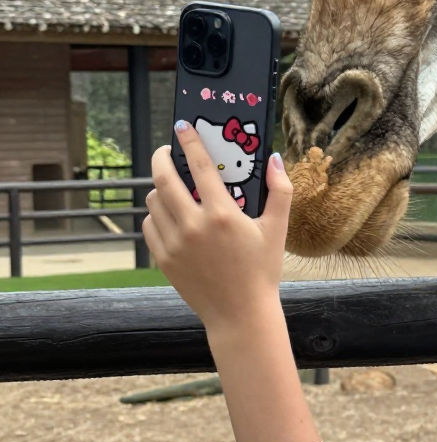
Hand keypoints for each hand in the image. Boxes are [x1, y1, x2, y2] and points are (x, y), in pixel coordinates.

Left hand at [143, 122, 291, 334]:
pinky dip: (156, 215)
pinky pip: (150, 226)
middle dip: (162, 158)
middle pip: (164, 179)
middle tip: (167, 152)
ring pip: (153, 202)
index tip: (182, 126)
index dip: (189, 141)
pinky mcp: (163, 259)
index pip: (200, 166)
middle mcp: (193, 226)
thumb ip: (280, 191)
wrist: (240, 314)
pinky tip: (168, 215)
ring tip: (171, 186)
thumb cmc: (262, 271)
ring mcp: (175, 244)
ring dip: (159, 188)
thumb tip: (275, 158)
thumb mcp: (277, 229)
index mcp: (222, 214)